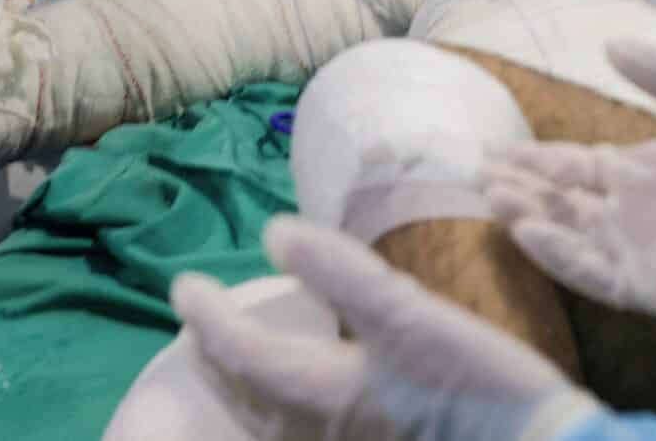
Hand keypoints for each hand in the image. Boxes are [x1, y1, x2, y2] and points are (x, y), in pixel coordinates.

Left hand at [170, 217, 603, 440]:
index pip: (240, 352)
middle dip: (214, 357)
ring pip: (266, 422)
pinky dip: (274, 411)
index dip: (207, 316)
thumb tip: (273, 233)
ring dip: (240, 388)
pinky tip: (297, 398)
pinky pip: (297, 433)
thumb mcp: (410, 315)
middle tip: (196, 320)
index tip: (183, 284)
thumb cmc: (472, 383)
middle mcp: (318, 430)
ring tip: (233, 356)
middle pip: (244, 396)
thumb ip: (341, 273)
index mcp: (320, 390)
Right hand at [484, 37, 655, 319]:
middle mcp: (649, 212)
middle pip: (569, 202)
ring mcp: (655, 251)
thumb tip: (608, 44)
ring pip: (576, 239)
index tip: (495, 150)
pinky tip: (533, 232)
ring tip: (493, 198)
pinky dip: (564, 257)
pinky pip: (603, 276)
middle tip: (476, 173)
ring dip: (534, 220)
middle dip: (524, 189)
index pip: (583, 166)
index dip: (539, 160)